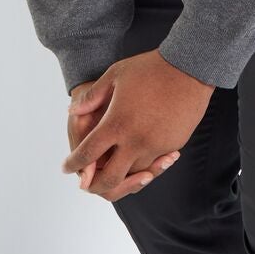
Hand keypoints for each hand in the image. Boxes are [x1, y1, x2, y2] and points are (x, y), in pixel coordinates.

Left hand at [62, 49, 215, 202]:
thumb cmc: (150, 68)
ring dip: (121, 176)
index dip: (73, 163)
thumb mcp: (115, 75)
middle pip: (109, 180)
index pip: (87, 155)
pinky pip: (153, 164)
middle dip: (94, 185)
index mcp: (116, 124)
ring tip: (113, 168)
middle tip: (87, 180)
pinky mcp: (171, 145)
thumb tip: (72, 110)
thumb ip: (92, 97)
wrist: (189, 68)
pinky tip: (136, 156)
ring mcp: (155, 146)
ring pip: (133, 176)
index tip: (66, 166)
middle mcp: (134, 141)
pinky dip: (143, 165)